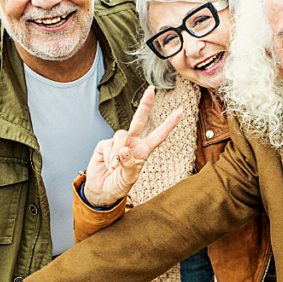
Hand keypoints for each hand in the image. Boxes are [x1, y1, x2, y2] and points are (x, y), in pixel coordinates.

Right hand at [83, 87, 181, 207]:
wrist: (102, 191)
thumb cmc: (119, 185)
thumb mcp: (129, 179)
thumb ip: (129, 165)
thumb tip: (124, 150)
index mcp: (144, 150)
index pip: (158, 135)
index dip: (169, 124)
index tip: (180, 111)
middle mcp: (132, 143)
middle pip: (139, 120)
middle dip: (145, 104)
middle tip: (151, 90)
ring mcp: (118, 143)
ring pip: (121, 135)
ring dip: (118, 152)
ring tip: (115, 167)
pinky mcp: (104, 145)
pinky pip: (108, 145)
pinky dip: (109, 157)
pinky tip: (108, 166)